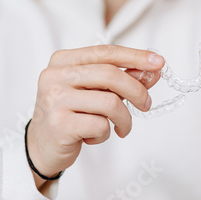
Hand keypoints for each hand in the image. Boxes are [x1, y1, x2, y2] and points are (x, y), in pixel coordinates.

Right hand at [28, 45, 163, 185]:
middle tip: (146, 104)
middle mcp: (55, 75)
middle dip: (137, 90)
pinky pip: (100, 125)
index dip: (135, 56)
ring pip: (109, 102)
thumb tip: (153, 70)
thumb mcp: (96, 91)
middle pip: (110, 74)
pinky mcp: (59, 125)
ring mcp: (55, 100)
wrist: (42, 147)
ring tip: (121, 127)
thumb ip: (122, 78)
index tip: (158, 62)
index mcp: (63, 60)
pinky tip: (95, 136)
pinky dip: (107, 133)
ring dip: (124, 118)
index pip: (105, 52)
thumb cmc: (72, 114)